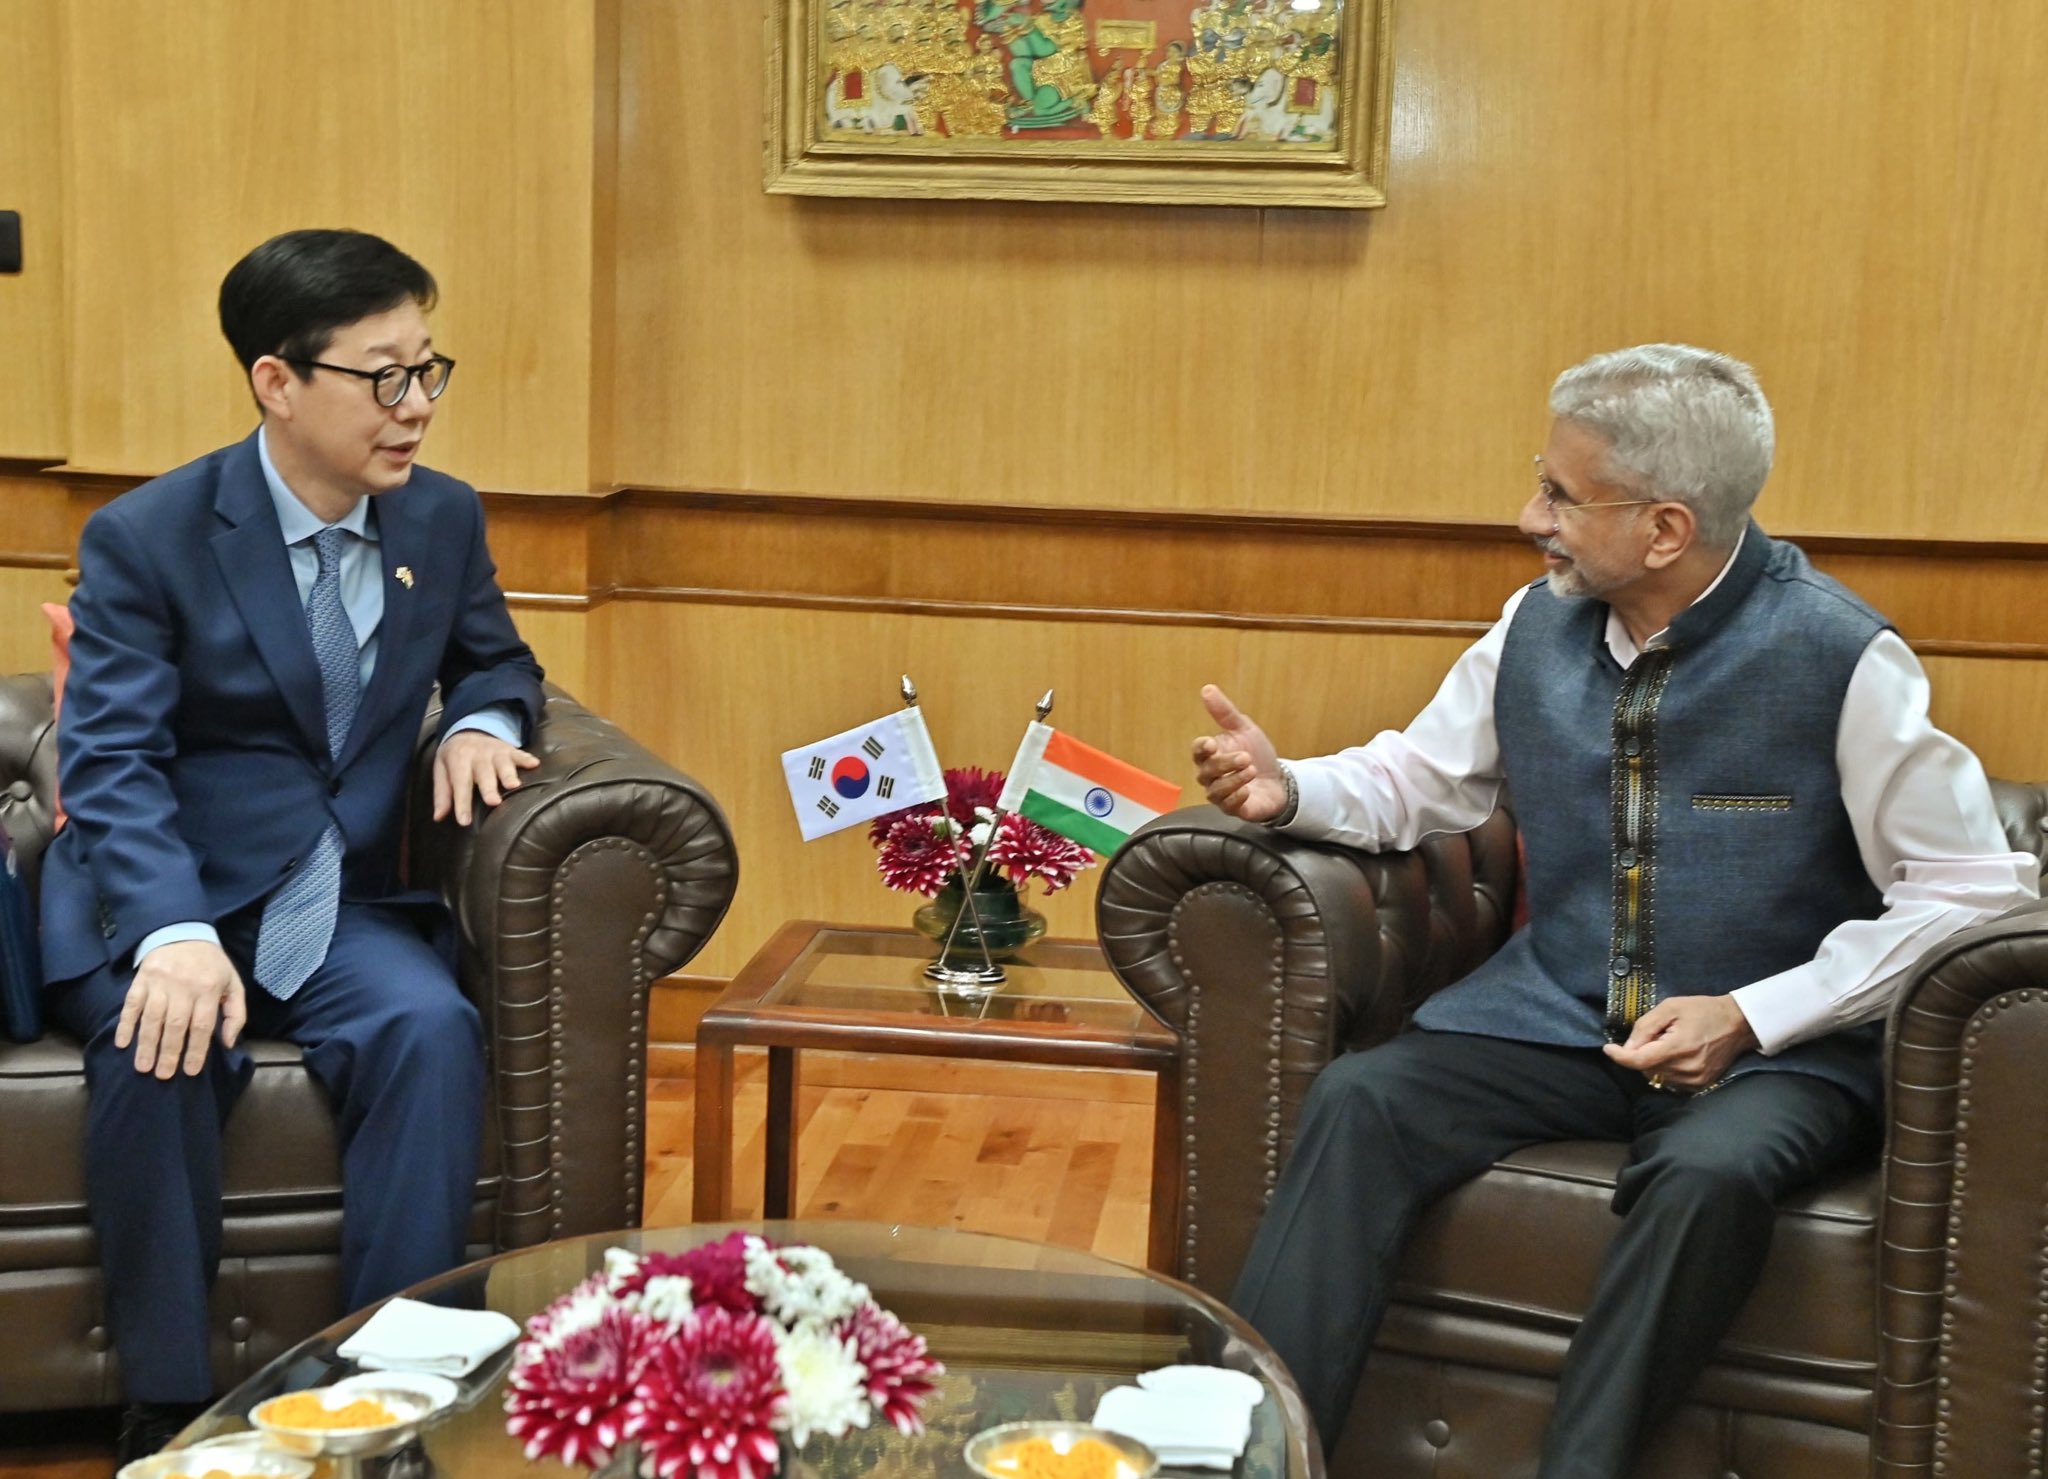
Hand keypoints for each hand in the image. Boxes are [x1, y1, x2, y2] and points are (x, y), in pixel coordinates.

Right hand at [116, 940, 245, 1078]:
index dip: (196, 1050)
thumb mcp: (233, 983)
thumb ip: (235, 1013)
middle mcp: (183, 986)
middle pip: (175, 1025)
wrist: (183, 932)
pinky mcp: (141, 978)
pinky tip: (122, 1043)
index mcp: (209, 988)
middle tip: (163, 1075)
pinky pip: (131, 1004)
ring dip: (146, 1044)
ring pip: (152, 1018)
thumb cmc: (211, 965)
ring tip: (143, 1066)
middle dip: (169, 1053)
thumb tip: (228, 1043)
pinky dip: (125, 1024)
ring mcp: (160, 982)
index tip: (191, 1071)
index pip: (202, 1026)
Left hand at [432, 730, 539, 824]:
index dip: (462, 803)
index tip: (464, 821)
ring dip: (509, 773)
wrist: (468, 727)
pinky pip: (519, 752)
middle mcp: (477, 755)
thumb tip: (438, 817)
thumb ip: (442, 794)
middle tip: (494, 802)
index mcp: (457, 760)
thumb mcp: (442, 770)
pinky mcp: (508, 749)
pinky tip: (535, 764)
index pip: (459, 783)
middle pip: (483, 773)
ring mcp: (495, 751)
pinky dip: (526, 758)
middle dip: (489, 787)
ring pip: (502, 763)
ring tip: (514, 785)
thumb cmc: (455, 756)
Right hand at [1192, 684, 1288, 821]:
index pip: (1197, 751)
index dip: (1201, 748)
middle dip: (1225, 763)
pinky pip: (1228, 807)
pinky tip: (1248, 790)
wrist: (1280, 780)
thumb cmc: (1257, 754)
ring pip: (1216, 790)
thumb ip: (1225, 712)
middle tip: (1245, 757)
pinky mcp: (1234, 809)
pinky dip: (1237, 798)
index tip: (1211, 744)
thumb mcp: (1244, 729)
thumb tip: (1207, 689)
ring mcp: (1222, 794)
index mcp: (1212, 755)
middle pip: (1206, 772)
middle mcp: (1212, 776)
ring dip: (1233, 780)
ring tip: (1252, 770)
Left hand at [1602, 995, 1759, 1092]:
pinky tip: (1676, 1054)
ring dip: (1653, 1062)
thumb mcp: (1671, 1007)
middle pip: (1646, 1069)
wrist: (1738, 1024)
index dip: (1620, 1056)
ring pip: (1657, 1076)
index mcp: (1678, 1048)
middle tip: (1655, 1035)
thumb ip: (1646, 1026)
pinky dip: (1666, 1069)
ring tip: (1669, 1042)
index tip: (1609, 1048)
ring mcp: (1695, 1080)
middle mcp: (1687, 1068)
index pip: (1639, 1061)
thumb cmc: (1703, 1010)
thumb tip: (1627, 1046)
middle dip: (1641, 1053)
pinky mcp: (1701, 1084)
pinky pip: (1671, 1081)